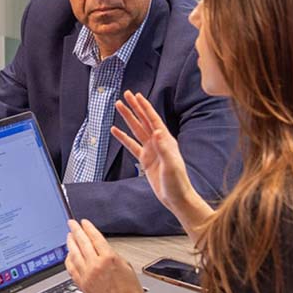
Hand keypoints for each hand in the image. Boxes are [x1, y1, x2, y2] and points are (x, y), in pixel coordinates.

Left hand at [65, 219, 152, 292]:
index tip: (83, 222)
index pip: (95, 237)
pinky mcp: (82, 286)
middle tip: (71, 224)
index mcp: (109, 259)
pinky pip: (71, 269)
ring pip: (74, 254)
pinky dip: (68, 260)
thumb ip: (112, 256)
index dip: (88, 228)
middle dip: (75, 231)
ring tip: (68, 236)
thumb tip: (101, 250)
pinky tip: (68, 255)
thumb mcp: (127, 267)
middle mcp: (96, 266)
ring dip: (70, 244)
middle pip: (82, 243)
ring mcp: (87, 276)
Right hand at [113, 91, 194, 213]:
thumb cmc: (177, 182)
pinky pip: (131, 145)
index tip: (136, 96)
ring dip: (127, 118)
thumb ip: (164, 148)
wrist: (176, 197)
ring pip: (136, 130)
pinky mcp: (145, 160)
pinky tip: (115, 130)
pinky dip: (123, 137)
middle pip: (143, 120)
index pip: (152, 119)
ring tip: (118, 106)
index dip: (144, 107)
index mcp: (166, 141)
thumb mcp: (171, 165)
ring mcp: (151, 150)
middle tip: (125, 94)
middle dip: (134, 107)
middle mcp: (158, 142)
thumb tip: (157, 131)